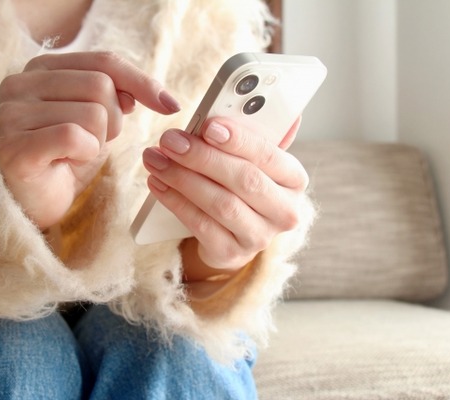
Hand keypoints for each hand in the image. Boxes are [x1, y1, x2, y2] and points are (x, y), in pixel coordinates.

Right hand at [0, 52, 179, 229]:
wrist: (32, 203)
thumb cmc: (63, 159)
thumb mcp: (97, 121)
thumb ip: (116, 95)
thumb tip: (149, 92)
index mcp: (41, 68)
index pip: (104, 62)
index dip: (141, 82)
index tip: (171, 106)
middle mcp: (19, 83)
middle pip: (101, 86)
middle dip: (113, 122)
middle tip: (91, 143)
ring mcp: (11, 114)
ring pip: (93, 114)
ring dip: (96, 142)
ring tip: (73, 155)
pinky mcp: (13, 146)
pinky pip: (74, 136)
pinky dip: (83, 154)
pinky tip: (66, 163)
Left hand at [142, 117, 307, 275]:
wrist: (232, 234)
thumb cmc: (242, 185)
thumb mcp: (252, 160)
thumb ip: (258, 134)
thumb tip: (280, 107)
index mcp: (294, 180)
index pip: (269, 156)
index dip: (239, 140)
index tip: (208, 125)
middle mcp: (284, 211)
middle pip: (244, 181)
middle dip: (203, 158)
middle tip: (170, 140)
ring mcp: (259, 237)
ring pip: (220, 204)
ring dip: (183, 178)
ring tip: (156, 159)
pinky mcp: (232, 253)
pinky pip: (200, 225)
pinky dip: (175, 202)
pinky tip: (157, 183)